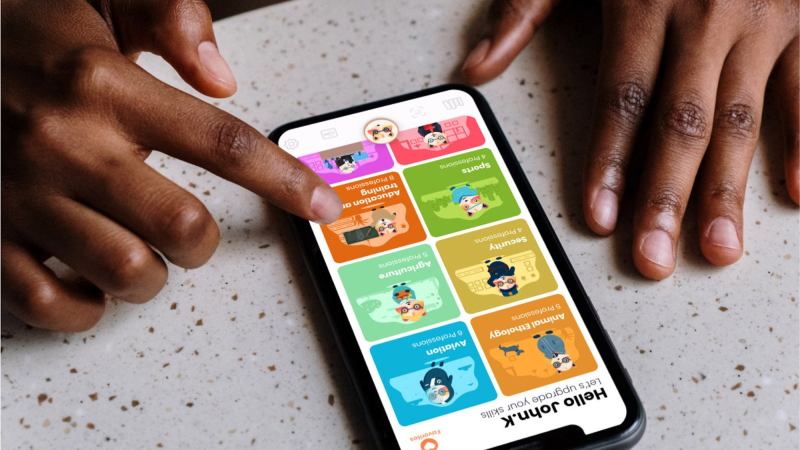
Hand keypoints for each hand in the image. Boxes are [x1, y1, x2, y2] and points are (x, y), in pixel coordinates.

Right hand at [1, 0, 341, 330]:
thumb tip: (222, 78)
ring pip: (127, 273)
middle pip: (183, 227)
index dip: (286, 181)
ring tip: (144, 257)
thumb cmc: (24, 38)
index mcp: (103, 84)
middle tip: (190, 230)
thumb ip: (167, 16)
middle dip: (202, 241)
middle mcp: (65, 143)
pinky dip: (87, 309)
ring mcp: (24, 195)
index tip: (321, 205)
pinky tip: (94, 284)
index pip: (224, 144)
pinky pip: (49, 303)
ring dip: (153, 278)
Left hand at [461, 0, 798, 279]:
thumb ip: (523, 9)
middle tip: (654, 259)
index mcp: (643, 1)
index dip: (609, 161)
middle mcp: (705, 16)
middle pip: (680, 122)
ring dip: (729, 188)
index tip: (601, 218)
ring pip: (742, 117)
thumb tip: (474, 68)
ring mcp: (762, 19)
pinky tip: (798, 194)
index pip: (623, 97)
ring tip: (717, 248)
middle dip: (666, 195)